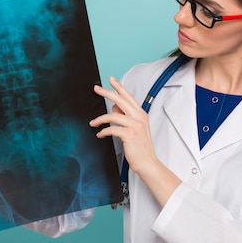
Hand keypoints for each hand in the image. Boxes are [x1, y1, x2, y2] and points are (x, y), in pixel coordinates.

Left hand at [90, 77, 180, 205]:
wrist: (148, 162)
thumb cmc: (141, 147)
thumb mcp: (135, 129)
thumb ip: (126, 117)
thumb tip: (114, 108)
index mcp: (141, 114)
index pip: (129, 97)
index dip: (119, 87)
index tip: (111, 79)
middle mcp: (139, 117)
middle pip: (121, 100)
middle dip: (107, 92)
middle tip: (96, 89)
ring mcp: (135, 126)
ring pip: (113, 116)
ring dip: (100, 119)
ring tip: (93, 123)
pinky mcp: (129, 135)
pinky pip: (111, 129)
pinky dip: (103, 132)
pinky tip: (100, 135)